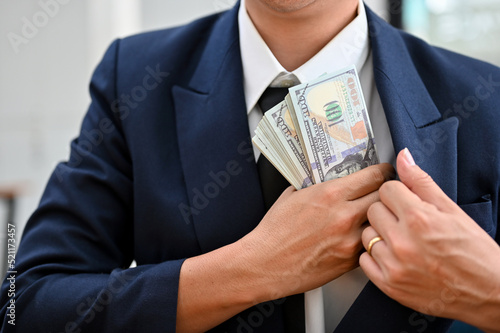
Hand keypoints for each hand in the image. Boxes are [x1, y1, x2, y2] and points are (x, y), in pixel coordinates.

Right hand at [240, 163, 394, 301]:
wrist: (266, 264)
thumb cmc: (275, 232)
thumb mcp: (293, 196)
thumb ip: (316, 185)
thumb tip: (328, 177)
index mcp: (330, 194)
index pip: (373, 176)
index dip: (383, 171)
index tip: (385, 171)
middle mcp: (344, 216)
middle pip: (385, 198)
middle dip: (387, 193)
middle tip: (385, 192)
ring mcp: (350, 240)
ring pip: (382, 223)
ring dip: (380, 218)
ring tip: (374, 216)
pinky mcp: (350, 260)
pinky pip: (371, 244)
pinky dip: (369, 238)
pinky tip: (360, 236)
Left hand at [360, 149, 499, 332]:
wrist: (487, 291)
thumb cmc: (473, 252)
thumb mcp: (451, 210)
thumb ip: (421, 182)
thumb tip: (403, 158)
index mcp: (419, 218)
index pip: (386, 189)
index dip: (398, 194)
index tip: (405, 202)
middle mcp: (403, 241)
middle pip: (373, 210)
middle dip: (388, 212)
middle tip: (406, 222)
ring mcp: (394, 265)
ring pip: (367, 235)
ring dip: (380, 235)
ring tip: (402, 241)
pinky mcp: (389, 284)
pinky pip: (364, 260)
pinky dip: (376, 257)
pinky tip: (395, 257)